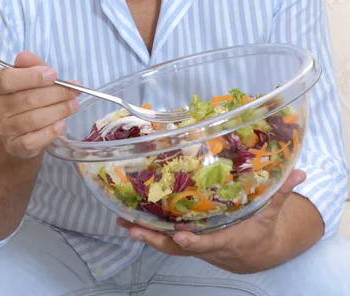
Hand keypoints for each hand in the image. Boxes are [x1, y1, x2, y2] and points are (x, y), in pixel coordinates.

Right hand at [0, 51, 78, 158]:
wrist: (21, 127)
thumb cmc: (27, 93)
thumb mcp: (31, 74)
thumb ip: (32, 64)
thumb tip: (25, 56)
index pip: (7, 80)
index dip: (32, 77)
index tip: (53, 75)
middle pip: (25, 100)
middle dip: (55, 94)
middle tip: (74, 91)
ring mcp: (2, 129)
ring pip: (32, 120)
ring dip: (58, 111)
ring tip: (73, 105)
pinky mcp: (13, 146)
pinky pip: (31, 141)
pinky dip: (49, 132)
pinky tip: (61, 124)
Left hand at [118, 170, 306, 273]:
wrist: (254, 251)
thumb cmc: (261, 227)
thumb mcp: (272, 210)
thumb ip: (282, 190)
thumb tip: (299, 171)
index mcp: (229, 237)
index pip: (211, 242)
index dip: (196, 241)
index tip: (182, 236)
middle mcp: (208, 244)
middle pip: (179, 246)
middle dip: (156, 238)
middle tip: (133, 227)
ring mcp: (195, 243)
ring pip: (167, 244)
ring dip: (145, 234)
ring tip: (123, 221)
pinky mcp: (187, 240)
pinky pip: (165, 239)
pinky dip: (148, 231)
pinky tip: (129, 219)